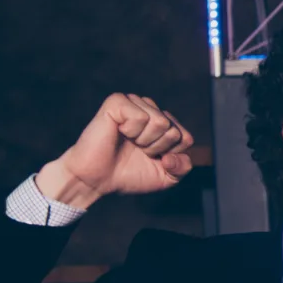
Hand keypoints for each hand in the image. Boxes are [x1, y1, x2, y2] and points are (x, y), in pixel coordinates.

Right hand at [36, 93, 196, 209]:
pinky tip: (119, 131)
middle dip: (157, 148)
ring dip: (145, 141)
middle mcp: (150, 109)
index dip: (170, 156)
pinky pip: (141, 116)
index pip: (186, 138)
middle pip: (174, 131)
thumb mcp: (166, 177)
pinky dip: (131, 131)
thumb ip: (183, 167)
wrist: (96, 179)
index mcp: (164, 123)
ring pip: (161, 122)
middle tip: (136, 150)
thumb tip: (173, 155)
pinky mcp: (117, 102)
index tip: (151, 158)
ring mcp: (134, 103)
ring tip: (128, 142)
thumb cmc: (128, 174)